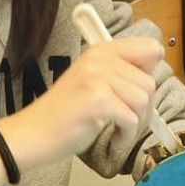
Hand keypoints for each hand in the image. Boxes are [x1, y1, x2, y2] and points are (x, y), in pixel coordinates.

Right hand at [28, 38, 163, 156]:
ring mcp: (97, 77)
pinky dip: (127, 135)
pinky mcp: (97, 100)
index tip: (136, 92)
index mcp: (101, 50)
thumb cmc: (65, 114)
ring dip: (137, 122)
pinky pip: (131, 119)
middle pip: (149, 81)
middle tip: (128, 121)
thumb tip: (152, 76)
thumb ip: (119, 73)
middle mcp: (100, 57)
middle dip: (145, 108)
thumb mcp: (93, 82)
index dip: (150, 72)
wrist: (32, 133)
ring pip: (144, 100)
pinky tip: (114, 138)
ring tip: (119, 130)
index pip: (150, 47)